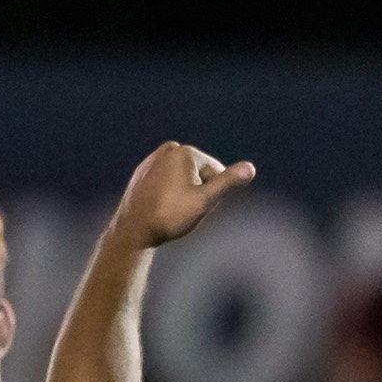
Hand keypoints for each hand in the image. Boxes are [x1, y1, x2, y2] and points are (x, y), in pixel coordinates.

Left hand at [109, 141, 254, 248]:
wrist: (131, 231)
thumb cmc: (168, 216)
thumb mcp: (204, 201)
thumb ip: (227, 183)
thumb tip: (250, 168)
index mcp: (184, 151)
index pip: (215, 173)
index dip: (209, 195)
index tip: (188, 206)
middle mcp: (168, 150)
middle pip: (199, 175)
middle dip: (195, 193)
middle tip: (178, 210)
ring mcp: (152, 160)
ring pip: (183, 181)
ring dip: (182, 196)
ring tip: (167, 210)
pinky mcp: (142, 173)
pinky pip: (165, 184)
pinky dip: (166, 196)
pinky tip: (157, 208)